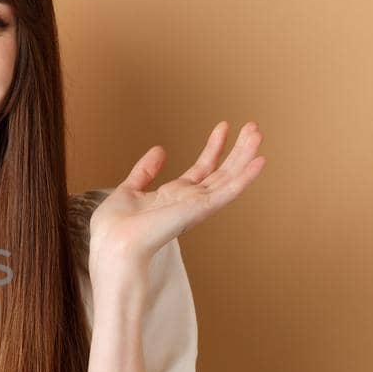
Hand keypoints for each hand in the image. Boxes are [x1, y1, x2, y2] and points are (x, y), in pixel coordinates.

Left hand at [88, 120, 265, 272]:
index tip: (223, 127)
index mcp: (174, 197)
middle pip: (221, 172)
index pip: (201, 169)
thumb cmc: (114, 229)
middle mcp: (189, 202)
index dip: (213, 148)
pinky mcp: (199, 210)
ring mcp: (196, 206)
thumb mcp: (129, 190)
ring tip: (258, 133)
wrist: (112, 245)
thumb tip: (159, 150)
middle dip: (237, 149)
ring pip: (229, 178)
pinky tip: (260, 161)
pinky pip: (227, 192)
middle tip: (253, 126)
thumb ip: (145, 171)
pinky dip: (245, 178)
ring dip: (245, 155)